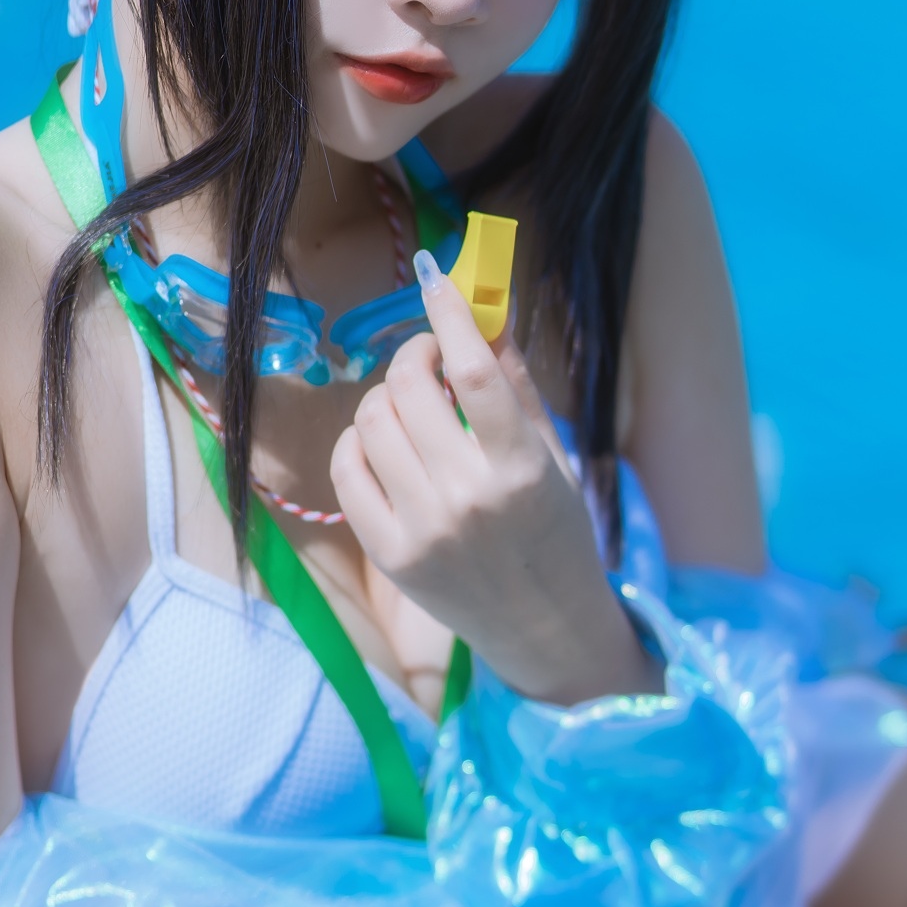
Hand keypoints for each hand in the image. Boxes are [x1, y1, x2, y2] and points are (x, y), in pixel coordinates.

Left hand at [330, 253, 656, 705]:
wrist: (544, 626)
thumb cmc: (556, 530)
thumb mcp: (553, 456)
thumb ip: (515, 383)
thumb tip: (485, 309)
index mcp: (521, 469)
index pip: (473, 373)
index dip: (449, 315)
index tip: (435, 281)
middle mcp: (467, 499)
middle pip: (411, 389)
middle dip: (414, 355)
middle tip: (430, 358)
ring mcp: (422, 529)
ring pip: (371, 422)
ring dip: (387, 395)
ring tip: (414, 407)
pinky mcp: (390, 554)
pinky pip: (349, 468)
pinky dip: (361, 442)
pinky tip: (388, 445)